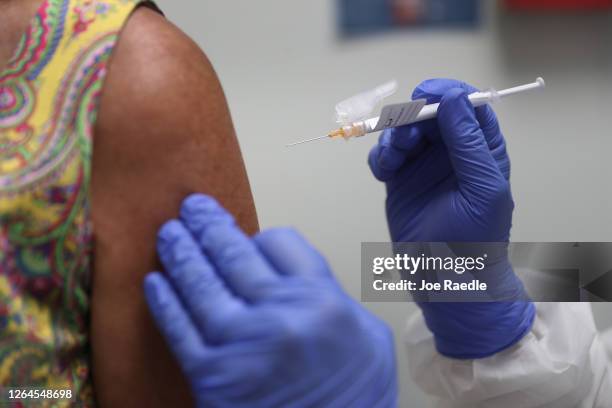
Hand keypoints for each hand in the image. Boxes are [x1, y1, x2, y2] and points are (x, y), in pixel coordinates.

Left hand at [144, 195, 396, 407]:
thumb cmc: (354, 397)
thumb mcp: (369, 337)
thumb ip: (331, 294)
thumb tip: (291, 267)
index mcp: (322, 300)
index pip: (280, 242)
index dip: (262, 236)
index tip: (253, 239)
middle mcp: (280, 315)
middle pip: (234, 254)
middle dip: (209, 225)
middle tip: (192, 207)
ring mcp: (242, 344)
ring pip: (200, 284)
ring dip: (180, 253)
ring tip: (169, 233)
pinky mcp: (211, 376)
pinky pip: (180, 329)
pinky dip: (164, 303)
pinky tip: (155, 281)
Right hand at [369, 79, 512, 242]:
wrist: (446, 280)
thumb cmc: (476, 240)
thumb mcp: (482, 189)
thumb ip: (470, 143)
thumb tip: (455, 98)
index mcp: (481, 150)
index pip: (468, 106)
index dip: (448, 93)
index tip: (426, 93)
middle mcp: (452, 153)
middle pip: (429, 114)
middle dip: (412, 118)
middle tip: (404, 135)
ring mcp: (423, 165)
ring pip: (403, 131)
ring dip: (393, 138)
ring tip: (392, 161)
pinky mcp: (400, 180)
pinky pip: (385, 154)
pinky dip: (380, 157)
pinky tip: (384, 172)